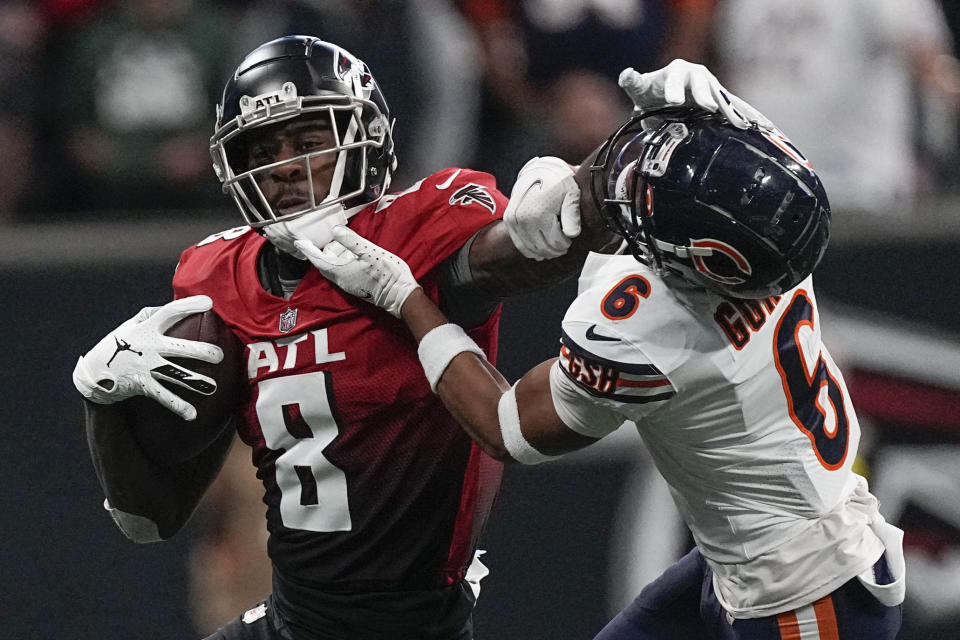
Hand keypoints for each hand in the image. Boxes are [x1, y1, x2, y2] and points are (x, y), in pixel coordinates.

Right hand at [72, 296, 223, 420]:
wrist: (93, 372)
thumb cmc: (118, 344)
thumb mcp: (130, 325)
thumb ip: (152, 314)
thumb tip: (176, 306)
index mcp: (147, 328)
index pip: (169, 312)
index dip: (188, 306)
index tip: (208, 303)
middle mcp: (148, 347)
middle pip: (178, 348)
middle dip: (200, 351)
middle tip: (219, 356)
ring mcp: (146, 366)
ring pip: (174, 375)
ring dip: (194, 381)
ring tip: (213, 388)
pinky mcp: (143, 384)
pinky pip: (163, 396)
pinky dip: (177, 406)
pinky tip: (192, 414)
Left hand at [295, 227, 420, 317]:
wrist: (400, 295)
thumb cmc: (387, 275)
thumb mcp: (369, 252)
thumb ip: (351, 241)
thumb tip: (336, 230)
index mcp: (340, 271)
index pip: (318, 259)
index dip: (307, 249)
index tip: (300, 242)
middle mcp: (341, 279)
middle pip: (325, 263)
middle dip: (324, 250)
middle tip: (331, 238)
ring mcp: (349, 284)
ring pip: (334, 267)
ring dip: (335, 255)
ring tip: (345, 244)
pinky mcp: (357, 286)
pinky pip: (342, 272)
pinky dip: (343, 261)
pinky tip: (353, 255)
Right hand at [504, 156, 580, 260]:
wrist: (539, 171)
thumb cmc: (559, 183)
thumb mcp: (571, 194)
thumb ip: (572, 214)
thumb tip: (572, 235)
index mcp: (539, 213)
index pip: (555, 242)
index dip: (565, 244)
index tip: (570, 239)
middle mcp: (523, 218)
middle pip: (542, 247)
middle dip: (555, 249)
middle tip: (564, 246)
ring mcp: (514, 220)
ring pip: (531, 248)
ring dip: (544, 252)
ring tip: (554, 247)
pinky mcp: (509, 221)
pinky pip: (520, 244)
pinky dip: (531, 250)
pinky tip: (541, 250)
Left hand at [619, 59, 771, 129]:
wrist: (663, 100)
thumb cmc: (651, 93)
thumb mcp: (640, 88)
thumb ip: (632, 82)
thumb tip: (627, 75)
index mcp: (677, 71)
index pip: (676, 77)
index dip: (674, 88)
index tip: (672, 101)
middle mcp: (698, 76)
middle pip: (704, 85)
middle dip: (706, 95)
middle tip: (707, 106)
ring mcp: (711, 88)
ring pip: (722, 97)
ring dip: (731, 109)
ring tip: (740, 122)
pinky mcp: (720, 101)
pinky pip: (735, 108)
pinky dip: (747, 117)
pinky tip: (762, 127)